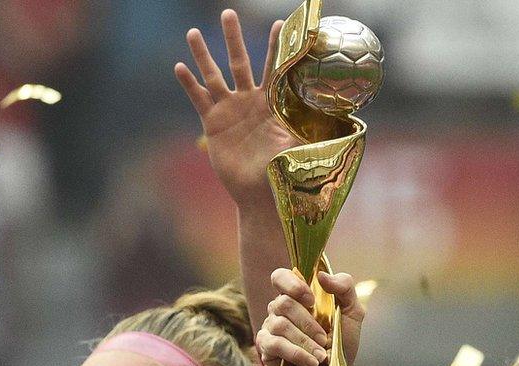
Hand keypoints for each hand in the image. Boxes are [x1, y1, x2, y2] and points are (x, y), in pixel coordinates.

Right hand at [176, 11, 296, 206]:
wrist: (258, 194)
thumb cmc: (281, 172)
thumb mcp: (299, 148)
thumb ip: (311, 129)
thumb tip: (339, 117)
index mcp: (271, 103)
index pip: (275, 69)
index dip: (277, 47)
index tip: (282, 23)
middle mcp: (249, 101)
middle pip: (240, 62)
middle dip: (234, 38)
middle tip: (228, 12)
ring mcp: (229, 110)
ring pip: (214, 76)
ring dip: (203, 54)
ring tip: (194, 32)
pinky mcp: (213, 123)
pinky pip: (199, 99)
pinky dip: (189, 84)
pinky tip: (179, 67)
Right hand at [254, 267, 364, 365]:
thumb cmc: (342, 341)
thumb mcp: (353, 312)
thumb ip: (345, 287)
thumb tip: (322, 276)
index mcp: (298, 296)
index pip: (280, 277)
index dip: (292, 284)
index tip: (311, 300)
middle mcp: (280, 308)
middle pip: (283, 303)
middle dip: (307, 323)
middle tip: (325, 339)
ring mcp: (270, 327)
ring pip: (280, 324)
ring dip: (304, 341)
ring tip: (321, 355)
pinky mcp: (266, 347)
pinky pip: (275, 344)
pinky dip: (296, 353)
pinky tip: (311, 362)